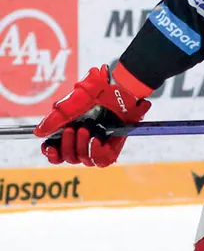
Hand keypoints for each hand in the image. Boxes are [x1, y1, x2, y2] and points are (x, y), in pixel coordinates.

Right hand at [34, 65, 150, 166]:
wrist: (118, 89)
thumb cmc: (95, 92)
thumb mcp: (69, 106)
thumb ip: (54, 120)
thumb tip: (38, 133)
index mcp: (72, 130)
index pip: (58, 151)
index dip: (52, 154)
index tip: (50, 148)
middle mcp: (85, 140)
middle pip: (70, 158)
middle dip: (67, 146)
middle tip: (72, 130)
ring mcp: (99, 143)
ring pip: (85, 161)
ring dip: (81, 147)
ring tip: (85, 130)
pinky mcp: (114, 146)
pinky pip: (102, 161)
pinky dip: (96, 152)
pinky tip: (96, 140)